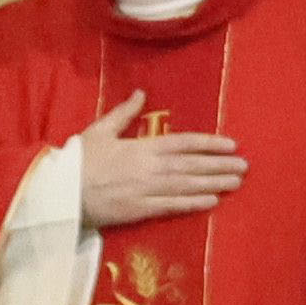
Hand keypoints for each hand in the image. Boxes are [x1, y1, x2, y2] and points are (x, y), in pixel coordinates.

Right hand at [70, 91, 248, 227]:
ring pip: (188, 186)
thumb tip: (142, 93)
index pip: (183, 143)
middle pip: (192, 165)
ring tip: (236, 183)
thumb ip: (124, 113)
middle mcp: (150, 168)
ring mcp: (147, 190)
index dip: (209, 144)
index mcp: (141, 147)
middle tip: (245, 166)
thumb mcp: (99, 131)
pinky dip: (193, 204)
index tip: (231, 145)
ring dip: (214, 184)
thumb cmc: (77, 161)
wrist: (60, 193)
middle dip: (220, 165)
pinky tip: (212, 202)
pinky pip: (172, 206)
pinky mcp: (140, 211)